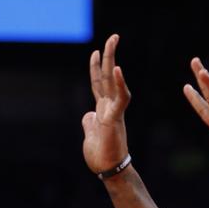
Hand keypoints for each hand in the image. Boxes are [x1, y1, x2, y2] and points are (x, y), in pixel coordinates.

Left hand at [83, 34, 131, 174]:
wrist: (109, 171)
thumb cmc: (102, 157)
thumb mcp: (90, 135)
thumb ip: (89, 123)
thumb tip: (88, 115)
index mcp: (104, 110)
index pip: (100, 84)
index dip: (97, 67)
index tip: (95, 52)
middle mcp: (110, 107)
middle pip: (109, 76)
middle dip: (110, 55)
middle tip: (114, 36)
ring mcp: (114, 111)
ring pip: (114, 81)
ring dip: (113, 60)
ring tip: (113, 42)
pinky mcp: (116, 119)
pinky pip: (120, 98)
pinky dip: (120, 84)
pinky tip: (119, 70)